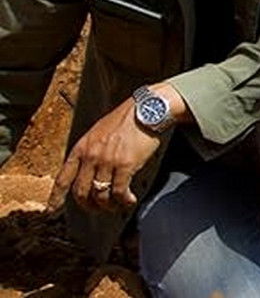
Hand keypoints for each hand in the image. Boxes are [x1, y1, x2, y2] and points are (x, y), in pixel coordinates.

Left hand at [49, 96, 161, 212]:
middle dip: (88, 206)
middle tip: (98, 209)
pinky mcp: (125, 165)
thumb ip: (90, 151)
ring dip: (108, 206)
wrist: (146, 110)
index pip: (63, 179)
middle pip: (81, 192)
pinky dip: (124, 201)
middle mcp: (91, 156)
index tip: (52, 210)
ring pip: (100, 195)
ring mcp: (107, 161)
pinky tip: (129, 200)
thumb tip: (91, 171)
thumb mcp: (98, 132)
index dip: (56, 198)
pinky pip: (119, 192)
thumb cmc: (126, 120)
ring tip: (117, 206)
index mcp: (81, 148)